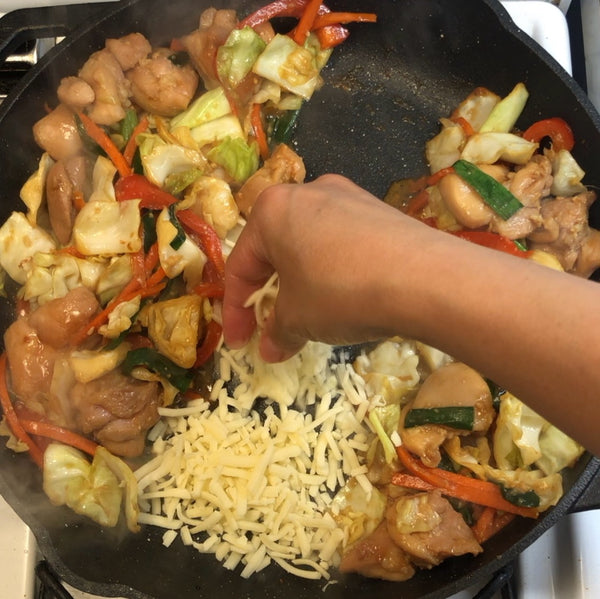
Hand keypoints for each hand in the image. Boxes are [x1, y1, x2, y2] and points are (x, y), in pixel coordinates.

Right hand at [222, 174, 418, 360]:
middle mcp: (308, 192)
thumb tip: (271, 349)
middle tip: (274, 330)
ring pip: (311, 246)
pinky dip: (335, 273)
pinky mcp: (379, 211)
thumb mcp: (298, 320)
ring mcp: (348, 197)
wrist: (424, 278)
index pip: (241, 266)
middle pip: (277, 252)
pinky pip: (343, 245)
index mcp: (272, 210)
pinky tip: (349, 298)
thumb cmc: (340, 292)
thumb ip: (277, 333)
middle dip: (272, 296)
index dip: (236, 311)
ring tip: (313, 319)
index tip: (240, 344)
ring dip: (304, 285)